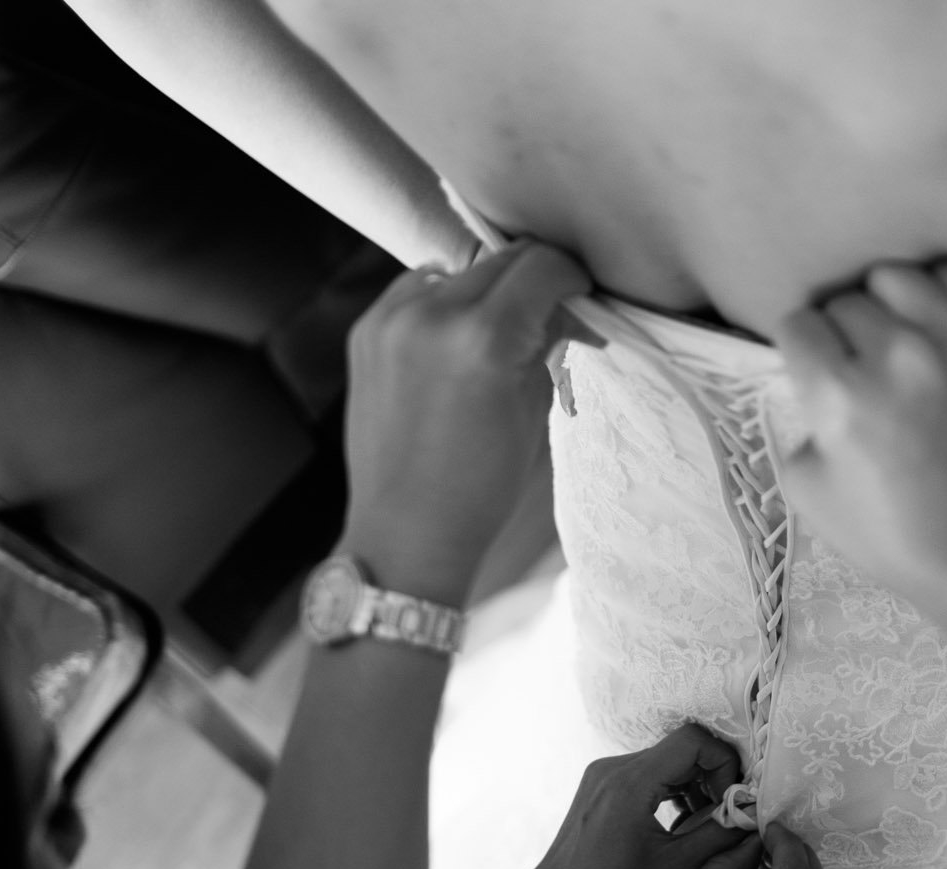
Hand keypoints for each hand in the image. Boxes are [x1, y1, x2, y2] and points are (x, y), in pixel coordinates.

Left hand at [341, 241, 590, 596]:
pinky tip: (454, 345)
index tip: (580, 294)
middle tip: (549, 314)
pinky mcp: (365, 331)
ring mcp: (390, 321)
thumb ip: (546, 341)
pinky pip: (417, 291)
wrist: (407, 530)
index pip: (541, 266)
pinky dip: (443, 305)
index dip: (571, 276)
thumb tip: (561, 305)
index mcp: (482, 339)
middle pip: (501, 260)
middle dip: (533, 282)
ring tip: (496, 336)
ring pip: (458, 270)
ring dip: (486, 291)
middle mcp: (431, 317)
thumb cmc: (480, 485)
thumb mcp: (533, 408)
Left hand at [527, 724, 750, 868]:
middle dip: (712, 779)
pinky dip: (671, 793)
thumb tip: (752, 816)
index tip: (731, 804)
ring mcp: (603, 775)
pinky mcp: (599, 787)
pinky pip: (647, 775)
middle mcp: (613, 768)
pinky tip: (679, 829)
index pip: (693, 740)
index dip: (724, 764)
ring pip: (665, 762)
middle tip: (725, 820)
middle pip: (681, 749)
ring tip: (704, 828)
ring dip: (693, 787)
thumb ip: (720, 836)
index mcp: (630, 782)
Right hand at [774, 261, 946, 599]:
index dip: (801, 348)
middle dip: (844, 332)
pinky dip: (942, 297)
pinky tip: (939, 330)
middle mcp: (899, 358)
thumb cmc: (889, 532)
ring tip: (899, 339)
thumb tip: (812, 370)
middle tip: (861, 368)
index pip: (798, 323)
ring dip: (890, 304)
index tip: (816, 369)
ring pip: (898, 276)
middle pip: (846, 300)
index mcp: (841, 396)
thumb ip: (798, 417)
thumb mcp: (805, 488)